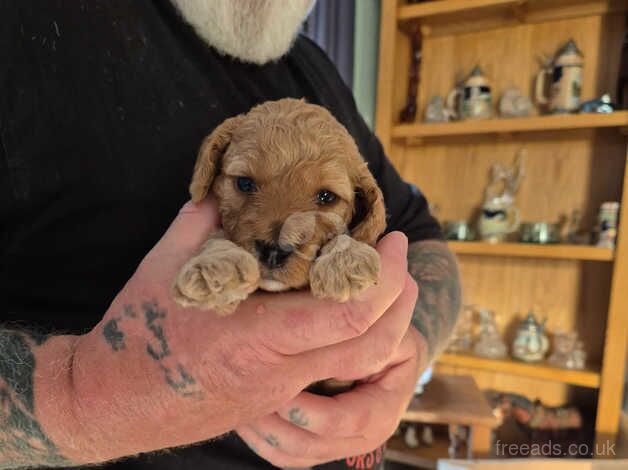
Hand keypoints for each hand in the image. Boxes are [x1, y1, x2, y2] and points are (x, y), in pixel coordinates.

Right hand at [45, 198, 413, 464]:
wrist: (115, 403)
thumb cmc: (136, 336)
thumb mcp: (164, 268)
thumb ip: (201, 223)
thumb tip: (224, 193)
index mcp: (257, 338)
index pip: (349, 315)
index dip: (384, 276)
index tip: (391, 241)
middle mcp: (280, 373)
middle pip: (372, 345)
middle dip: (401, 299)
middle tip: (401, 259)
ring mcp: (282, 391)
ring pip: (361, 365)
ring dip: (387, 322)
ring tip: (388, 284)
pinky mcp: (277, 399)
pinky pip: (335, 372)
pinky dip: (357, 339)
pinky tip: (349, 312)